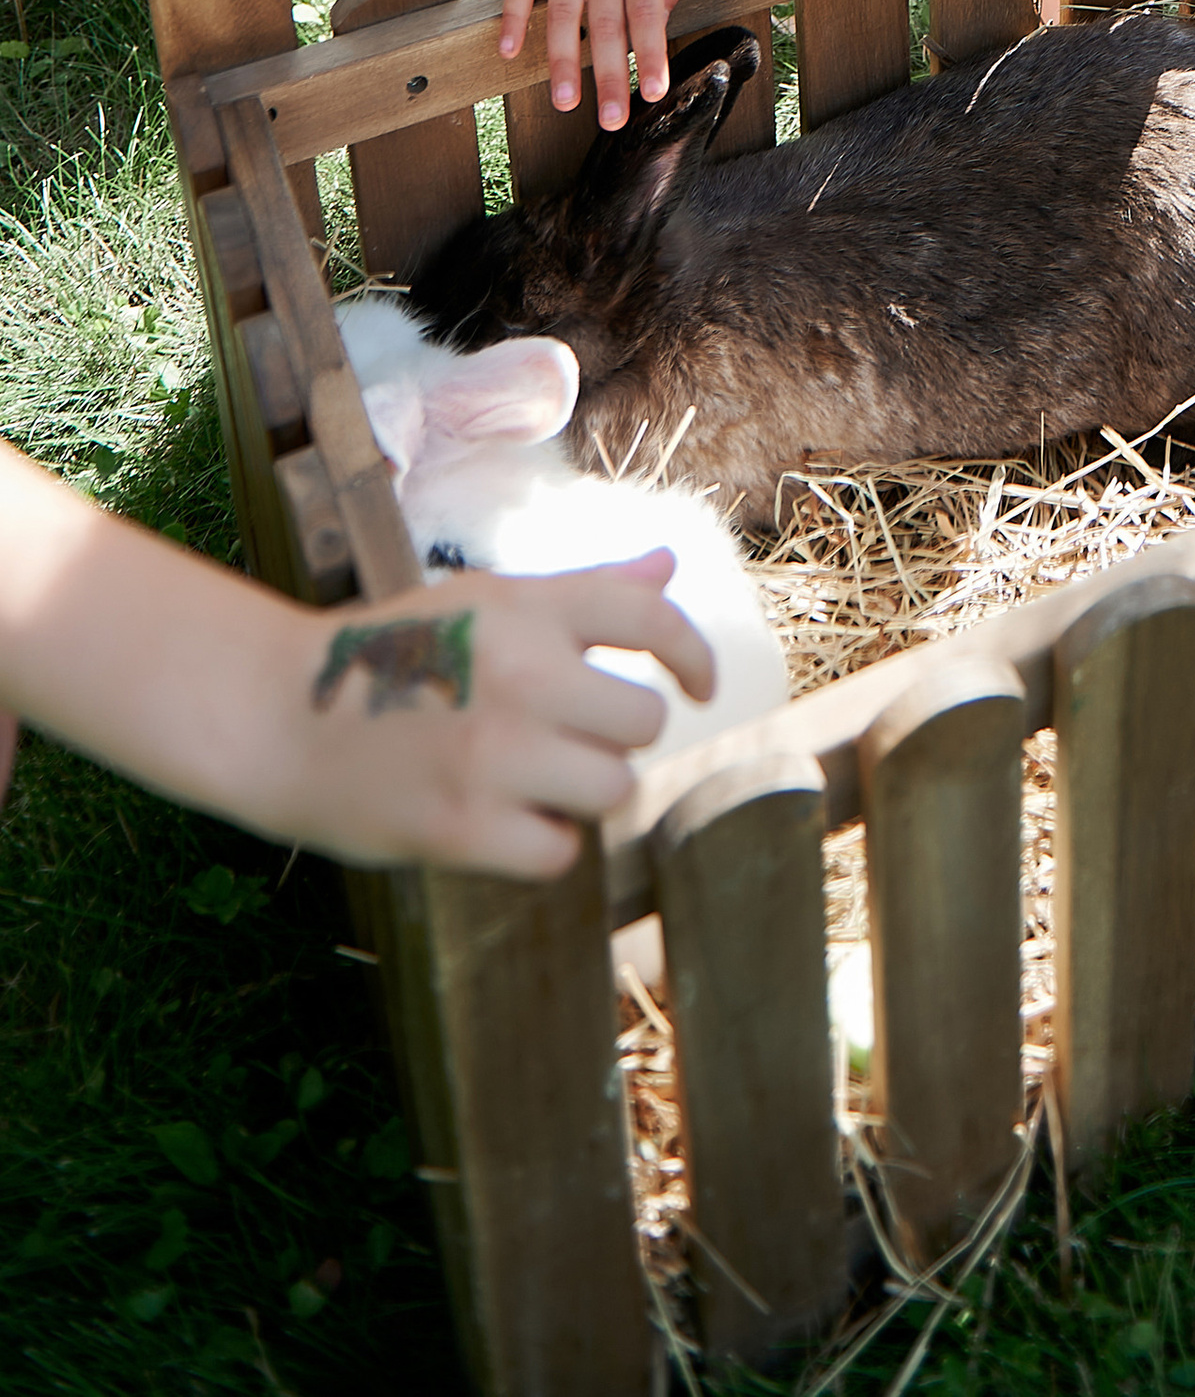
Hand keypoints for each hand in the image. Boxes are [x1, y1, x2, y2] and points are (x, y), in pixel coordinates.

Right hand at [282, 554, 716, 876]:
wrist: (274, 714)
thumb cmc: (392, 655)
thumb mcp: (483, 601)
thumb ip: (583, 593)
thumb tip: (669, 566)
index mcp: (523, 609)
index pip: (649, 613)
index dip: (693, 653)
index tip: (698, 687)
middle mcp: (519, 673)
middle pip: (640, 721)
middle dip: (613, 737)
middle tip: (562, 742)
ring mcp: (492, 753)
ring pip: (611, 789)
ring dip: (580, 794)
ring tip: (526, 782)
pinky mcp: (462, 826)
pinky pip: (560, 852)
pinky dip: (541, 845)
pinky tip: (500, 822)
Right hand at [497, 0, 698, 121]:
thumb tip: (663, 17)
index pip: (649, 17)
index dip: (651, 57)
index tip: (653, 94)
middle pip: (606, 29)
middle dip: (608, 78)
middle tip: (609, 121)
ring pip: (562, 17)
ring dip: (561, 62)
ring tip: (564, 102)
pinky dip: (514, 18)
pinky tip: (507, 52)